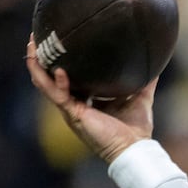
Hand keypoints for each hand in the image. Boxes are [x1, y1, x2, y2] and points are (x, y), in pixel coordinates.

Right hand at [24, 35, 156, 163]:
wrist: (134, 149)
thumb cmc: (136, 130)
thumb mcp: (141, 98)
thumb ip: (145, 82)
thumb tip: (156, 64)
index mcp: (85, 101)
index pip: (66, 78)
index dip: (59, 61)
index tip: (57, 42)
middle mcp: (73, 104)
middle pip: (49, 78)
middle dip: (39, 58)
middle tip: (35, 37)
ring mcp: (71, 110)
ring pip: (45, 85)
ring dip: (37, 66)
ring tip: (32, 46)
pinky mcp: (74, 115)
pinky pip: (59, 96)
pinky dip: (56, 82)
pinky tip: (59, 70)